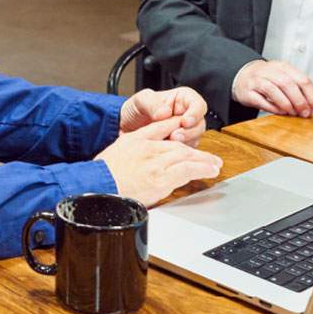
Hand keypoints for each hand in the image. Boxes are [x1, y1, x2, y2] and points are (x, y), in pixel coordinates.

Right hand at [96, 117, 222, 206]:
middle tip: (210, 158)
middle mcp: (149, 149)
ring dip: (203, 160)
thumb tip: (144, 151)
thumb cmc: (104, 172)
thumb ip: (133, 146)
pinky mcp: (160, 178)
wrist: (97, 185)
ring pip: (185, 156)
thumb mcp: (118, 149)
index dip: (177, 128)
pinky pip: (185, 171)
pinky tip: (209, 171)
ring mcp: (155, 163)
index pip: (162, 129)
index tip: (189, 132)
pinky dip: (200, 169)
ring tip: (214, 165)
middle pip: (178, 145)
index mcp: (138, 140)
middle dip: (197, 152)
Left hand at [119, 87, 207, 145]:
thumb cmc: (135, 110)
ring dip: (184, 143)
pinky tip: (165, 149)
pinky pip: (186, 151)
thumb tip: (166, 112)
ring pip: (195, 139)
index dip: (195, 113)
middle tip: (174, 136)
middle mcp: (186, 115)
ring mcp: (184, 132)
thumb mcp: (140, 101)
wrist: (125, 128)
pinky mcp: (180, 146)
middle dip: (189, 132)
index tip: (185, 121)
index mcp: (181, 100)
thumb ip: (152, 103)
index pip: (198, 104)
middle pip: (200, 124)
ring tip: (167, 142)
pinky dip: (178, 152)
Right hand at [232, 59, 312, 117]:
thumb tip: (312, 106)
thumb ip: (297, 88)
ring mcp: (257, 80)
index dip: (311, 96)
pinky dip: (272, 107)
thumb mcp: (283, 78)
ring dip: (286, 104)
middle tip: (305, 113)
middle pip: (288, 84)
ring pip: (273, 90)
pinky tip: (279, 112)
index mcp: (283, 67)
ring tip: (292, 113)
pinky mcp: (247, 91)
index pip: (302, 79)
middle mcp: (270, 71)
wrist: (242, 76)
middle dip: (299, 101)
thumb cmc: (267, 79)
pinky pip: (260, 99)